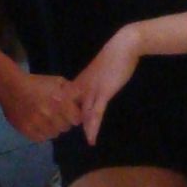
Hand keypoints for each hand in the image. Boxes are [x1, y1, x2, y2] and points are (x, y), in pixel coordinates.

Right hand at [0, 64, 82, 143]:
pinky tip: (39, 124)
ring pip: (55, 134)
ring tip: (47, 119)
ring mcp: (38, 124)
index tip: (70, 113)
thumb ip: (73, 91)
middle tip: (57, 115)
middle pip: (66, 127)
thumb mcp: (58, 81)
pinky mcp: (27, 131)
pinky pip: (42, 138)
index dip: (75, 116)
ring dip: (53, 128)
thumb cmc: (36, 83)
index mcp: (60, 101)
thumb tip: (83, 100)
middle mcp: (50, 114)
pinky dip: (42, 133)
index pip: (77, 119)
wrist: (11, 86)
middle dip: (64, 122)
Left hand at [72, 26, 144, 142]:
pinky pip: (96, 114)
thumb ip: (94, 80)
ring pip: (82, 114)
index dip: (63, 113)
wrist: (123, 46)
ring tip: (84, 141)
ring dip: (83, 129)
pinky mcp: (103, 93)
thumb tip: (94, 88)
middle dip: (69, 123)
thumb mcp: (99, 71)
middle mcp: (82, 86)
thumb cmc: (114, 56)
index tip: (63, 124)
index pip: (65, 101)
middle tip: (70, 135)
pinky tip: (91, 138)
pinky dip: (93, 127)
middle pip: (70, 109)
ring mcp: (92, 90)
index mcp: (80, 81)